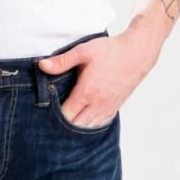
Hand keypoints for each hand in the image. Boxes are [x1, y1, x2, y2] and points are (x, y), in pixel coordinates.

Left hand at [36, 32, 155, 126]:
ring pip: (88, 128)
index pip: (65, 115)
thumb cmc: (111, 51)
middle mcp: (97, 104)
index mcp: (86, 92)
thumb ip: (62, 61)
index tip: (45, 110)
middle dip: (62, 125)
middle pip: (75, 126)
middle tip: (51, 119)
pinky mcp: (115, 107)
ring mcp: (107, 108)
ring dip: (76, 127)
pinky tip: (82, 121)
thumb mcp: (83, 51)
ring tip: (65, 122)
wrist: (138, 52)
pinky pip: (100, 124)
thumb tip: (41, 66)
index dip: (53, 116)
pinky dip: (89, 125)